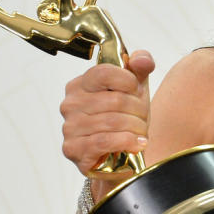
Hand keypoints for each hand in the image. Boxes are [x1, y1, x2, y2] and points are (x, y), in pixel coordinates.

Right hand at [59, 50, 154, 175]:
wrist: (120, 153)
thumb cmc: (124, 117)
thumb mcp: (135, 88)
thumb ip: (140, 66)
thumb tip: (140, 60)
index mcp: (80, 84)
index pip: (104, 72)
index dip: (128, 81)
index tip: (137, 91)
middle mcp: (70, 104)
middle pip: (115, 100)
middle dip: (138, 110)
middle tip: (144, 118)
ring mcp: (69, 127)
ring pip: (113, 121)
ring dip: (136, 128)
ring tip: (141, 132)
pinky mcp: (73, 149)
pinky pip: (105, 141)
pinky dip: (127, 142)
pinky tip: (137, 144)